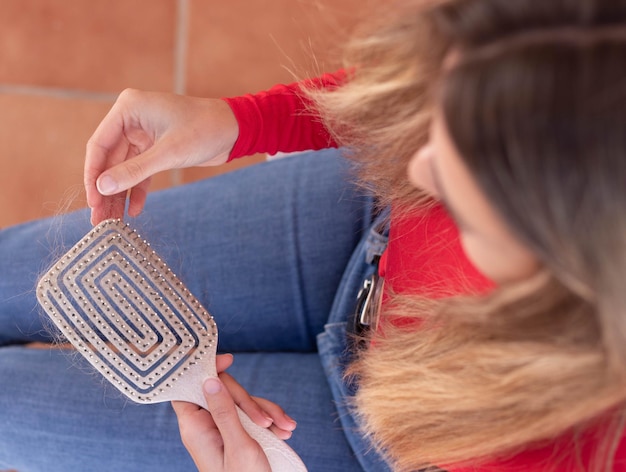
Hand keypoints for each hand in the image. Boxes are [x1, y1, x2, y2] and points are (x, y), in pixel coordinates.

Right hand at [84, 89, 239, 224]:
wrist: (235, 129)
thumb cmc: (204, 129)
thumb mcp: (168, 153)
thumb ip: (134, 171)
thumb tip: (103, 188)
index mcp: (128, 109)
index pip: (99, 145)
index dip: (93, 175)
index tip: (92, 201)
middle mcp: (132, 120)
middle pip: (109, 161)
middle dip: (106, 191)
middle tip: (98, 220)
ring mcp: (143, 135)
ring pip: (124, 169)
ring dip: (119, 195)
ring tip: (112, 222)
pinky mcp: (156, 148)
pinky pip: (141, 172)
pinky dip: (138, 191)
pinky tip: (135, 211)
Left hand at [172, 356, 297, 471]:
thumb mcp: (239, 446)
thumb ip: (224, 411)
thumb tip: (209, 379)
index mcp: (195, 427)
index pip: (187, 387)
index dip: (204, 369)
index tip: (230, 360)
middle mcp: (205, 425)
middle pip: (222, 390)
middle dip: (250, 401)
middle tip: (267, 421)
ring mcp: (221, 429)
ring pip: (241, 402)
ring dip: (267, 411)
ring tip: (284, 429)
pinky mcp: (237, 433)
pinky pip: (251, 414)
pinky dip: (270, 419)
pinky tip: (285, 430)